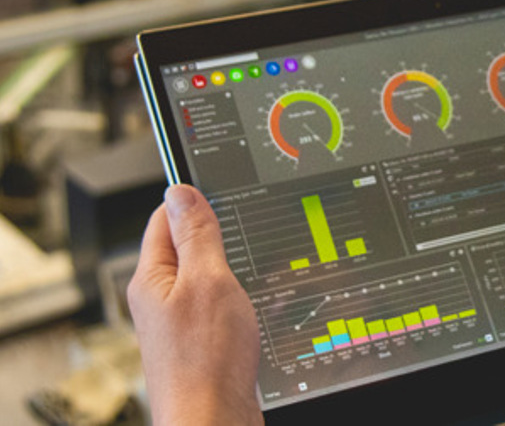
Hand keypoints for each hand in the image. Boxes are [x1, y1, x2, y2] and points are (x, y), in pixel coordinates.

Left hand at [128, 185, 262, 425]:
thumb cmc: (205, 361)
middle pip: (188, 248)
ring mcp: (181, 325)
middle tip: (249, 233)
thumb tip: (181, 192)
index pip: (164, 219)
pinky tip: (262, 305)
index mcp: (152, 279)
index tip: (222, 191)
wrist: (214, 423)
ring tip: (259, 272)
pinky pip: (222, 308)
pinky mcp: (203, 346)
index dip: (193, 202)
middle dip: (220, 238)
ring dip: (235, 272)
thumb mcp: (207, 281)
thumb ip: (196, 235)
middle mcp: (161, 301)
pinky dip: (242, 301)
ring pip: (210, 280)